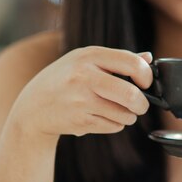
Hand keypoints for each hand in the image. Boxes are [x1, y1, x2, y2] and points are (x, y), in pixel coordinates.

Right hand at [9, 46, 152, 141]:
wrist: (33, 107)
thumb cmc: (64, 81)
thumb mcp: (85, 61)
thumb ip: (117, 60)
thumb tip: (148, 58)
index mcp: (89, 55)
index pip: (132, 63)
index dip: (146, 75)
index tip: (145, 83)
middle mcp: (84, 76)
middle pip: (131, 94)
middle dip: (142, 104)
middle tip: (140, 105)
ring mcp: (81, 100)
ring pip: (125, 114)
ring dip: (127, 116)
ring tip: (116, 110)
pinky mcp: (80, 121)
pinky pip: (113, 126)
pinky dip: (114, 124)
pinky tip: (100, 117)